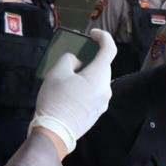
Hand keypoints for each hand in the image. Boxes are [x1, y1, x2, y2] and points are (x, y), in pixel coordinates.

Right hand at [28, 29, 117, 153]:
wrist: (56, 131)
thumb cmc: (56, 99)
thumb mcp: (57, 72)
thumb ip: (69, 59)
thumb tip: (78, 61)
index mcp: (99, 76)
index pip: (110, 50)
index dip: (103, 37)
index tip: (93, 34)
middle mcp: (106, 88)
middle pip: (103, 66)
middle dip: (91, 58)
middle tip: (74, 56)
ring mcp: (104, 102)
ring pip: (98, 80)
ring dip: (87, 73)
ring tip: (69, 75)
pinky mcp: (98, 112)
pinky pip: (95, 93)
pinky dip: (86, 86)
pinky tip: (71, 90)